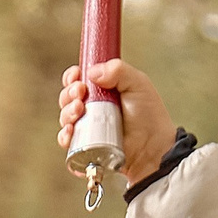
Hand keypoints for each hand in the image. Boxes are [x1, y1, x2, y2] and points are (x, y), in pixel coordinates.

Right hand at [58, 58, 178, 184]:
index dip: (72, 77)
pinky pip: (67, 142)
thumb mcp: (137, 83)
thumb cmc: (149, 116)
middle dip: (69, 93)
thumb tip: (92, 72)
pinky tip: (71, 132)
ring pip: (65, 118)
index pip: (78, 79)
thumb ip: (118, 70)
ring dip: (66, 112)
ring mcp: (88, 128)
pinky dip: (65, 137)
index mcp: (102, 90)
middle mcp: (92, 108)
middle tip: (80, 93)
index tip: (77, 77)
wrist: (153, 147)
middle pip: (67, 97)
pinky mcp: (86, 147)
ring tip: (79, 111)